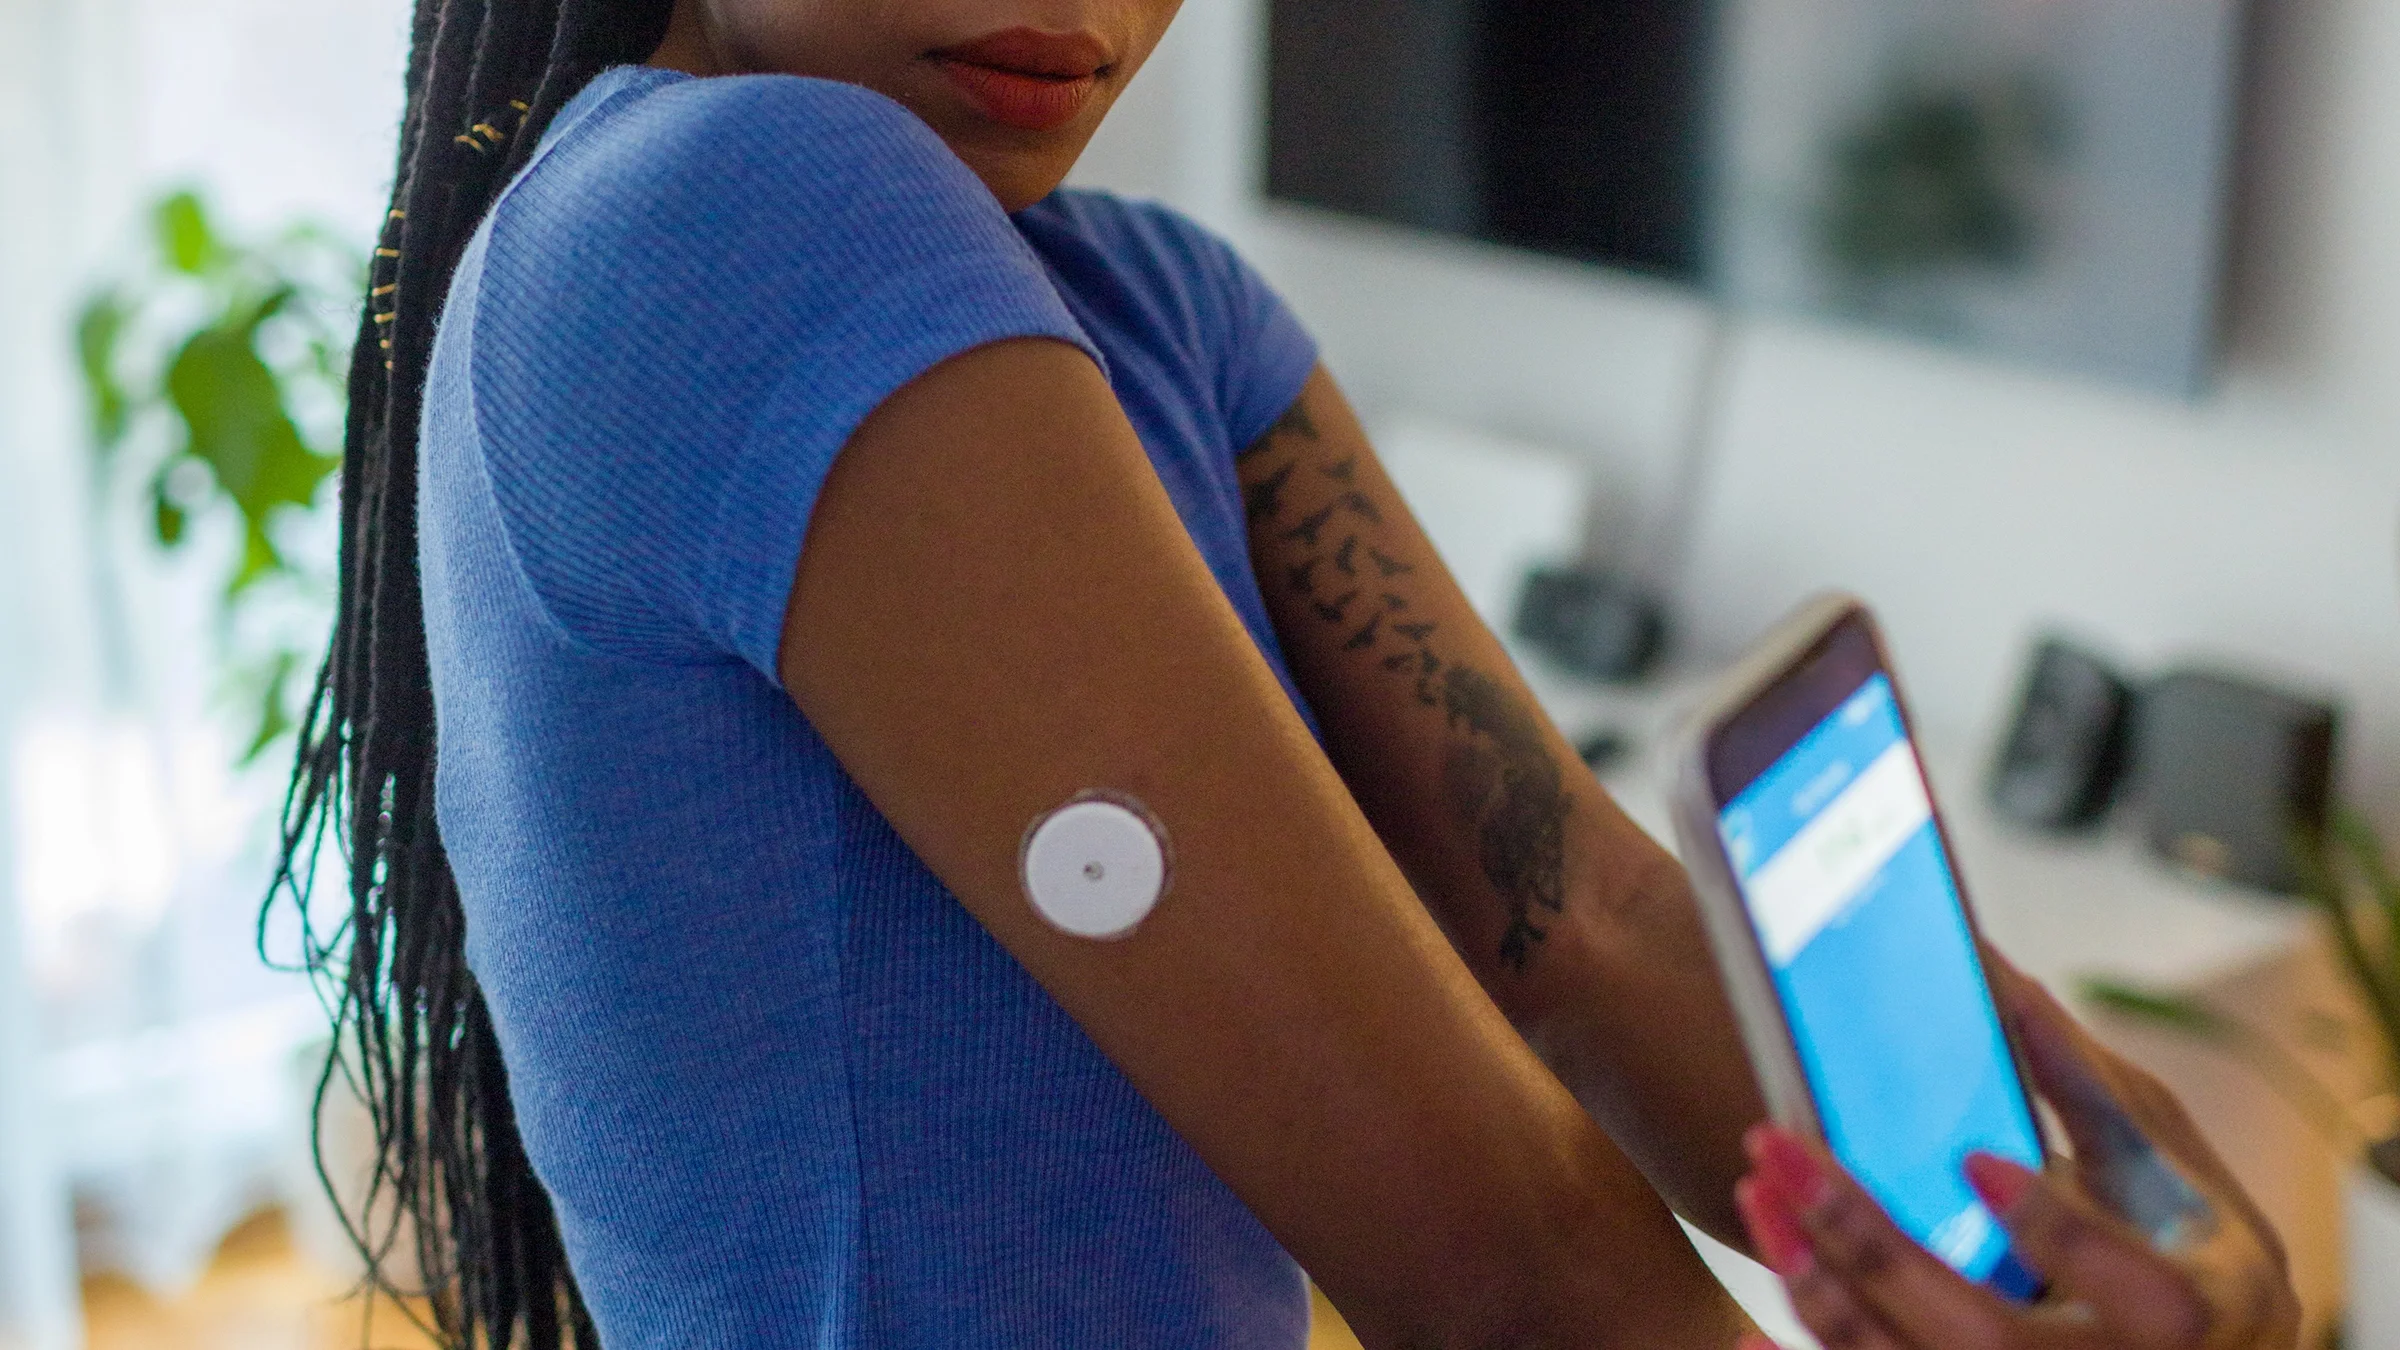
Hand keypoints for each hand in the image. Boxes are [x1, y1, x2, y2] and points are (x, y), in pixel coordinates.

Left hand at [1730, 956, 2299, 1349]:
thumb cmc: (2185, 1247)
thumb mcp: (2163, 1166)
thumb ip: (2084, 1083)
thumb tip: (1991, 971)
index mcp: (2188, 1308)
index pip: (2135, 1286)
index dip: (2056, 1231)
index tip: (1975, 1160)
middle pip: (1985, 1338)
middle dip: (1870, 1247)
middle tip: (1778, 1147)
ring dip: (1823, 1299)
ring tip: (1760, 1202)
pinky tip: (1743, 1339)